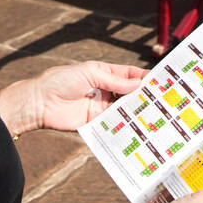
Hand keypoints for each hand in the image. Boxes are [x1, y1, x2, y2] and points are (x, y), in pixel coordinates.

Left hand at [0, 61, 147, 136]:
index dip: (144, 77)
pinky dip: (124, 126)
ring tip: (154, 115)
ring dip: (136, 111)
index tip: (161, 81)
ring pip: (124, 109)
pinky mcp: (95, 123)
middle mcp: (105, 90)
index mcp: (104, 73)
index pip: (129, 74)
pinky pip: (113, 124)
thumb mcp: (90, 73)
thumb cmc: (61, 81)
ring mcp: (101, 107)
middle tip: (163, 101)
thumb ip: (114, 80)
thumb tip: (138, 83)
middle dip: (144, 96)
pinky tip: (137, 128)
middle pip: (129, 93)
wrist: (39, 103)